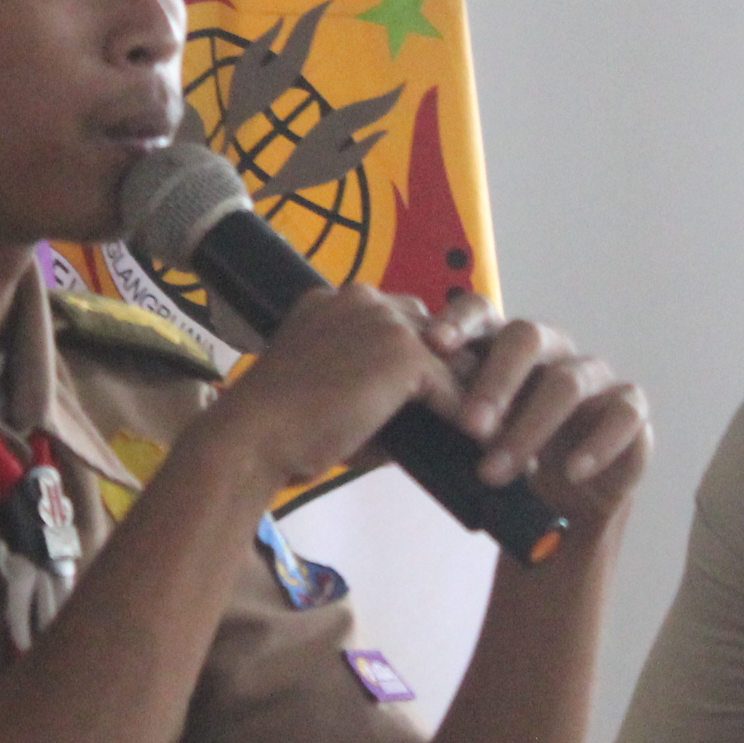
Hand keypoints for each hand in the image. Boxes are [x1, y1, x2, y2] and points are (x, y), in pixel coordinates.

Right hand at [202, 282, 480, 489]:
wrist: (254, 437)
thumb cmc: (278, 429)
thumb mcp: (323, 391)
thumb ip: (367, 387)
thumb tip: (418, 419)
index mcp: (333, 302)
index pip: (395, 318)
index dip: (415, 353)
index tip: (431, 389)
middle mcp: (360, 300)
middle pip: (431, 328)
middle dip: (450, 365)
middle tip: (473, 405)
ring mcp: (385, 323)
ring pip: (449, 356)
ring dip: (469, 391)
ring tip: (488, 424)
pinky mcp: (405, 355)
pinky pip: (451, 387)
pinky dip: (465, 416)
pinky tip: (477, 442)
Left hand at [422, 296, 650, 538]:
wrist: (561, 503)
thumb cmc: (505, 456)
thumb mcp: (466, 435)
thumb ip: (441, 410)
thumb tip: (390, 405)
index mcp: (502, 345)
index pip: (482, 312)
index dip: (459, 321)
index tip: (433, 345)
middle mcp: (550, 351)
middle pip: (526, 338)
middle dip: (495, 382)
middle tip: (469, 427)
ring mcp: (593, 377)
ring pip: (568, 382)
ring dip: (531, 428)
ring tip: (497, 471)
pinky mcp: (629, 410)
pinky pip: (622, 415)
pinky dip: (596, 445)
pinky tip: (569, 471)